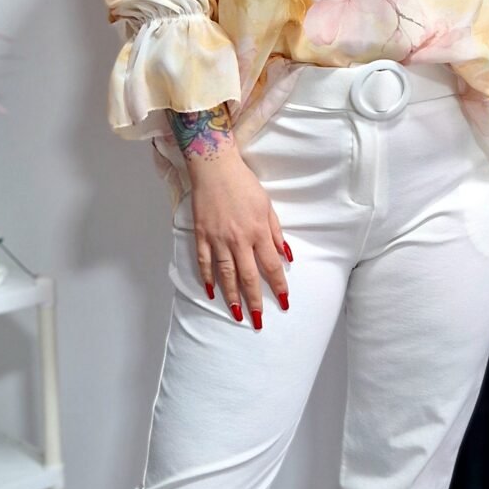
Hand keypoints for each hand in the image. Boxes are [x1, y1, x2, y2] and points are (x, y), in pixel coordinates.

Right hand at [186, 149, 290, 331]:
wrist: (215, 167)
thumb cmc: (244, 184)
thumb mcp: (267, 206)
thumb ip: (275, 233)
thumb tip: (286, 256)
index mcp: (257, 231)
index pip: (271, 266)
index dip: (279, 285)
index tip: (284, 301)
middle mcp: (238, 239)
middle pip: (249, 277)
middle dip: (255, 301)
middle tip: (259, 321)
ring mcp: (218, 239)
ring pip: (226, 275)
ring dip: (232, 296)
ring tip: (236, 314)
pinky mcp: (202, 235)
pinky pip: (204, 262)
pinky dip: (207, 278)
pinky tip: (211, 292)